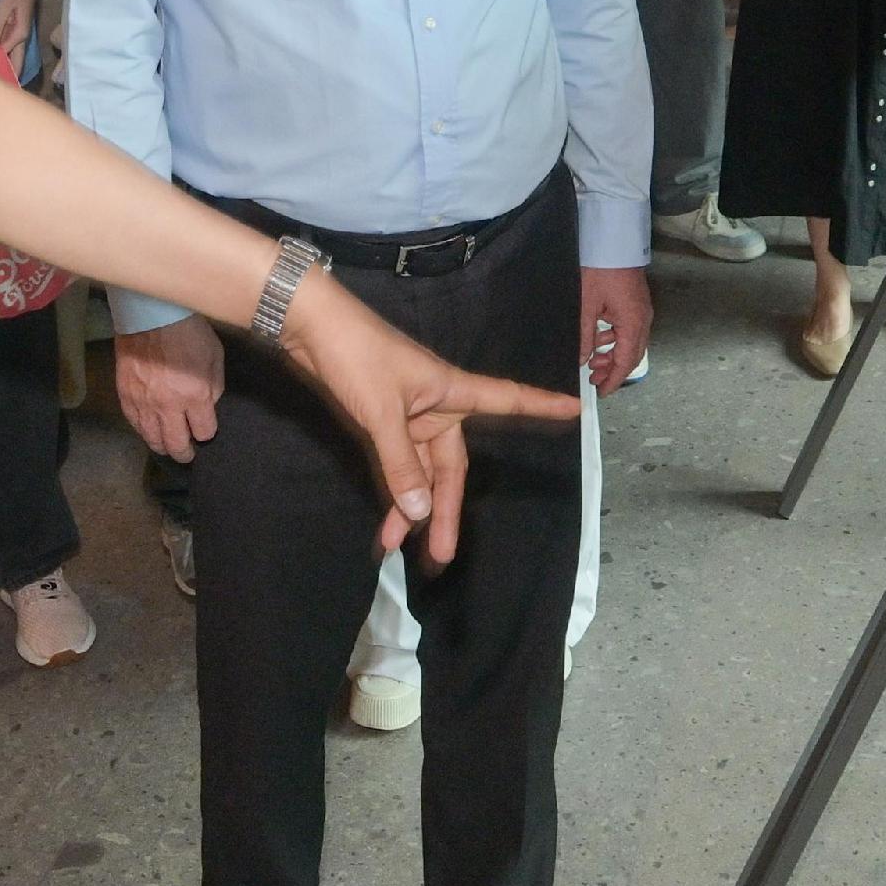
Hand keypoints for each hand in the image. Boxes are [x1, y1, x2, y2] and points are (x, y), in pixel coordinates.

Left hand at [0, 0, 35, 70]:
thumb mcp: (1, 10)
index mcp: (19, 35)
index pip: (5, 56)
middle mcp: (22, 39)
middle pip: (16, 62)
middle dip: (8, 75)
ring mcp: (19, 36)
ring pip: (13, 56)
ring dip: (4, 66)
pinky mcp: (15, 32)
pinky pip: (9, 47)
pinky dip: (2, 55)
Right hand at [116, 317, 224, 462]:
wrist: (150, 314)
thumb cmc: (188, 332)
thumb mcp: (214, 356)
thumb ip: (214, 387)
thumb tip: (207, 407)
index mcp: (194, 396)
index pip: (204, 432)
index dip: (207, 433)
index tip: (206, 429)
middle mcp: (168, 406)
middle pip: (176, 445)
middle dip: (185, 453)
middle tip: (188, 452)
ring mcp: (143, 403)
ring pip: (152, 440)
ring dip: (163, 445)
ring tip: (169, 444)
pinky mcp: (126, 396)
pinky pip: (135, 425)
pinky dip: (144, 431)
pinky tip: (151, 429)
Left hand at [273, 274, 582, 569]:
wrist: (307, 328)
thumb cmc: (356, 356)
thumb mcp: (381, 412)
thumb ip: (401, 463)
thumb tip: (421, 513)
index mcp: (451, 392)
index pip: (509, 400)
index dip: (542, 407)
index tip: (578, 408)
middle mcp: (436, 407)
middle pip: (451, 468)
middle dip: (445, 512)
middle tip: (442, 557)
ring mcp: (406, 417)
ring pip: (420, 473)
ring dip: (412, 510)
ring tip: (402, 551)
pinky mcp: (378, 422)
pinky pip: (395, 467)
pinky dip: (392, 493)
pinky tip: (386, 524)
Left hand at [579, 266, 652, 393]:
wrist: (613, 240)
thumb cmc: (600, 269)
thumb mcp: (586, 305)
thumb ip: (584, 336)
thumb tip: (582, 360)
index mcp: (633, 323)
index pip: (626, 361)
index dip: (614, 380)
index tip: (602, 392)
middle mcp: (643, 319)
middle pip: (632, 355)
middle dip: (613, 370)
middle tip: (594, 379)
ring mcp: (642, 311)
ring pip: (630, 343)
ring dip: (613, 354)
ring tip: (593, 360)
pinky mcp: (636, 303)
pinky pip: (628, 330)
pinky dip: (615, 339)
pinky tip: (598, 338)